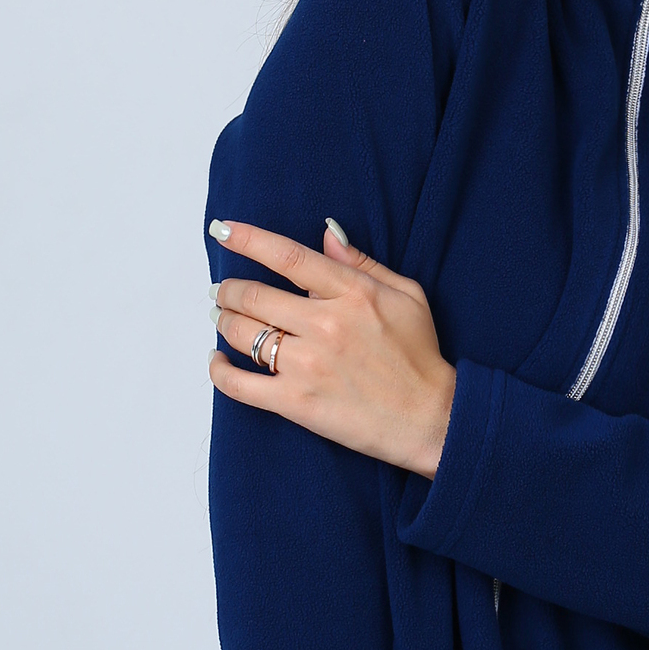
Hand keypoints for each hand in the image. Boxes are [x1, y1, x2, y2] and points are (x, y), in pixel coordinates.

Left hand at [208, 217, 456, 477]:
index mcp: (352, 294)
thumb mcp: (406, 296)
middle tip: (223, 290)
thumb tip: (326, 233)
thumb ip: (362, 263)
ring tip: (224, 317)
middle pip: (254, 295)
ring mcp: (308, 365)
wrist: (432, 419)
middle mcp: (325, 325)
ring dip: (223, 321)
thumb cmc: (420, 357)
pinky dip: (218, 369)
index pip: (287, 256)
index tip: (224, 230)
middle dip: (229, 289)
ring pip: (241, 333)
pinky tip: (217, 359)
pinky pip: (238, 383)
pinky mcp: (296, 402)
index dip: (248, 239)